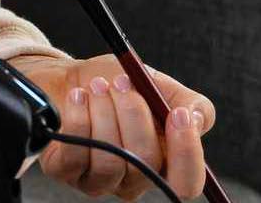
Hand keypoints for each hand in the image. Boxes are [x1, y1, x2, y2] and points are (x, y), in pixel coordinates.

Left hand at [12, 53, 213, 200]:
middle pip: (146, 165)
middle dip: (134, 115)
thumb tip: (194, 120)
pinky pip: (76, 156)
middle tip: (122, 82)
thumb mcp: (158, 85)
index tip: (178, 115)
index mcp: (164, 162)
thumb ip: (188, 102)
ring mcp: (100, 179)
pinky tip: (78, 97)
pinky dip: (78, 119)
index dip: (187, 154)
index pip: (186, 183)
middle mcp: (134, 178)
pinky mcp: (66, 171)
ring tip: (98, 86)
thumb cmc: (118, 84)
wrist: (72, 77)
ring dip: (104, 113)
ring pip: (110, 162)